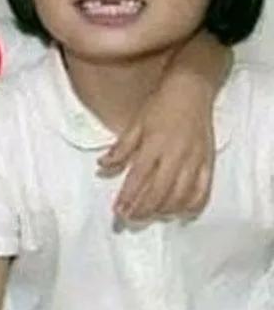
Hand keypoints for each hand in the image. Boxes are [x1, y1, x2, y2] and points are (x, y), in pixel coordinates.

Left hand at [99, 73, 214, 220]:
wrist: (191, 91)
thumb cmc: (160, 106)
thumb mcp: (135, 124)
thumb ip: (120, 148)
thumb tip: (102, 165)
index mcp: (153, 146)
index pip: (138, 179)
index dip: (127, 197)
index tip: (118, 210)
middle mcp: (175, 156)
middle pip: (158, 192)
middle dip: (142, 209)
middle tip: (129, 219)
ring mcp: (194, 161)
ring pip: (180, 195)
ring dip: (163, 210)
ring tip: (150, 216)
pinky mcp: (208, 162)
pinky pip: (203, 190)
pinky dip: (191, 205)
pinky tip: (180, 212)